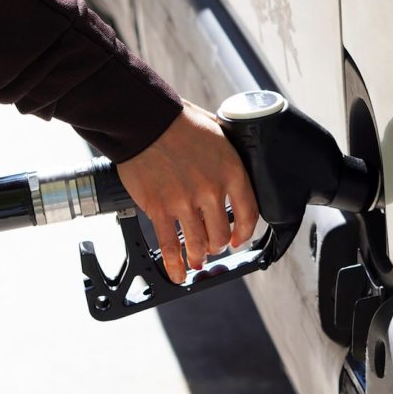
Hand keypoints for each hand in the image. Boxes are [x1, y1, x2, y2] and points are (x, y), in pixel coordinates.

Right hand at [116, 100, 259, 282]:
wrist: (144, 120)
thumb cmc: (179, 121)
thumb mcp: (218, 131)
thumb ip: (228, 153)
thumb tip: (234, 159)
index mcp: (231, 172)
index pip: (248, 214)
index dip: (244, 232)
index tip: (239, 238)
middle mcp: (211, 191)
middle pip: (221, 235)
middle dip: (218, 245)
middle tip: (214, 246)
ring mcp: (184, 203)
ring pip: (198, 244)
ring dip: (199, 255)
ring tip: (197, 259)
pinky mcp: (159, 209)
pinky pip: (170, 246)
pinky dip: (175, 264)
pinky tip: (178, 273)